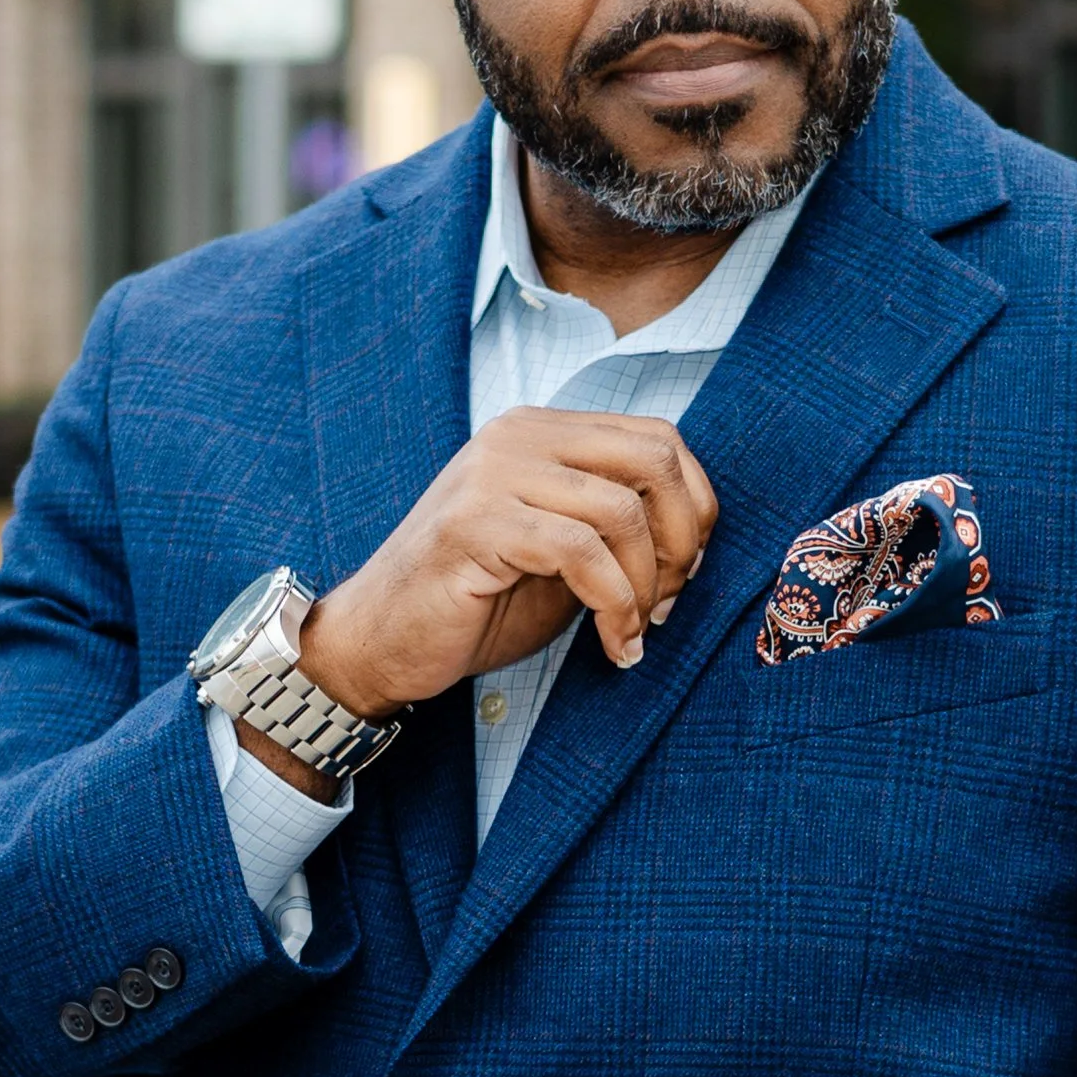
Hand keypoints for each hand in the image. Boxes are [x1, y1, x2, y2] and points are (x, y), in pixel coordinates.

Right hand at [232, 410, 716, 802]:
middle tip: (670, 601)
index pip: (658, 440)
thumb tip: (697, 541)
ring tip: (633, 630)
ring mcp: (493, 474)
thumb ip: (616, 529)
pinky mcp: (476, 524)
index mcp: (542, 432)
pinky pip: (581, 553)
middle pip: (653, 458)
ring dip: (646, 585)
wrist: (380, 641)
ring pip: (621, 510)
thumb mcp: (563, 555)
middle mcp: (518, 436)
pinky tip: (613, 645)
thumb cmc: (475, 604)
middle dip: (683, 539)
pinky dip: (615, 606)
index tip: (684, 574)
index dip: (694, 508)